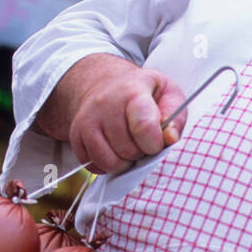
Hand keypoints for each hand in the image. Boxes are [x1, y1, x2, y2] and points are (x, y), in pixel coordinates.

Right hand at [67, 63, 188, 174]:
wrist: (107, 86)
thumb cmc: (145, 93)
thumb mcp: (168, 94)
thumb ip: (175, 117)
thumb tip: (170, 139)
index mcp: (132, 91)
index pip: (143, 126)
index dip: (155, 143)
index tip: (158, 141)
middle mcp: (104, 105)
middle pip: (127, 150)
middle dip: (141, 152)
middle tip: (143, 140)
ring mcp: (87, 121)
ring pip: (110, 162)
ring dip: (125, 162)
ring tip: (130, 146)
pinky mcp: (76, 136)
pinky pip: (94, 166)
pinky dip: (108, 165)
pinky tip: (115, 149)